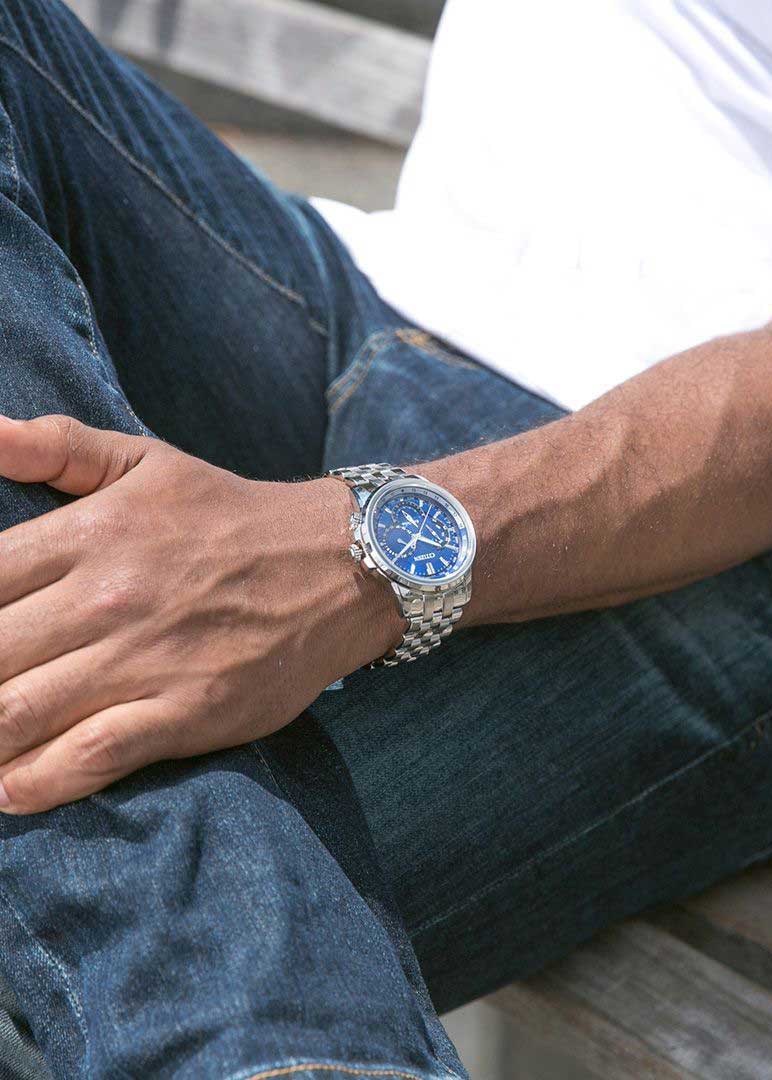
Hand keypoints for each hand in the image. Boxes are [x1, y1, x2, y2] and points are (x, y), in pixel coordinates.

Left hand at [0, 415, 402, 813]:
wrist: (338, 564)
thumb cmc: (230, 515)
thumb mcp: (146, 461)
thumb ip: (56, 446)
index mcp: (92, 532)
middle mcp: (109, 597)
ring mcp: (146, 659)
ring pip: (19, 714)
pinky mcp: (185, 712)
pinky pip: (86, 760)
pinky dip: (33, 784)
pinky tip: (10, 787)